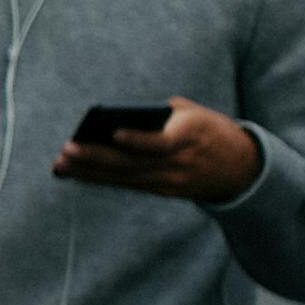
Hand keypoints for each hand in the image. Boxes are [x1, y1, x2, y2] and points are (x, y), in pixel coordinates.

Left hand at [56, 99, 263, 207]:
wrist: (242, 168)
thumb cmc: (210, 130)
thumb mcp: (196, 114)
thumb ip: (162, 113)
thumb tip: (119, 118)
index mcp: (193, 135)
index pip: (163, 142)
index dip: (138, 139)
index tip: (113, 132)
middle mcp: (181, 161)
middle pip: (134, 162)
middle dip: (98, 157)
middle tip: (67, 150)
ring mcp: (172, 180)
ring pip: (126, 177)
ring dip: (91, 172)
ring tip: (62, 164)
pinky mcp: (164, 191)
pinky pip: (128, 185)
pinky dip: (101, 179)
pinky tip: (76, 173)